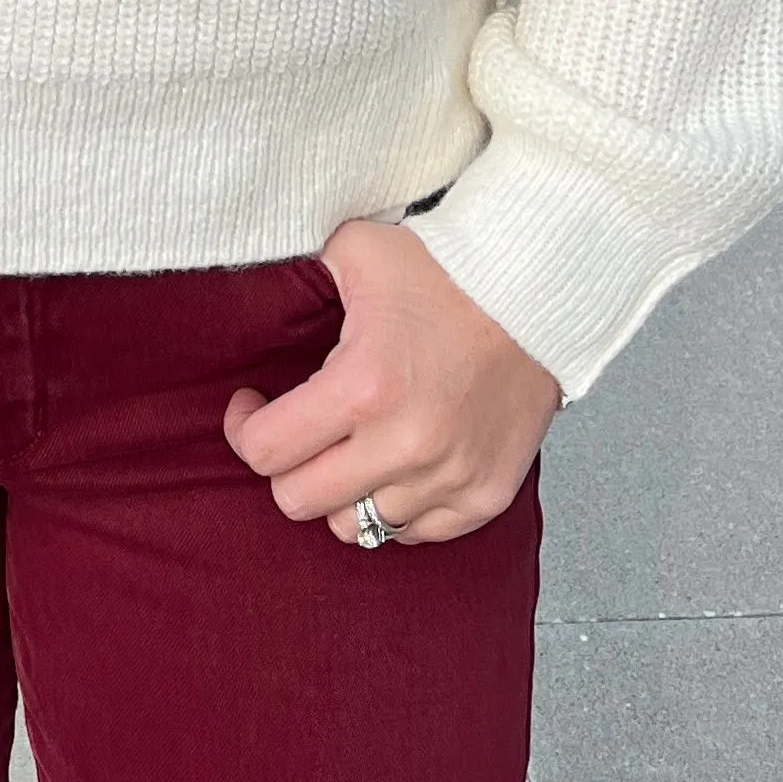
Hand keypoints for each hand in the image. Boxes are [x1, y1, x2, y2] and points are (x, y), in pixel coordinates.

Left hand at [224, 218, 560, 546]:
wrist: (538, 290)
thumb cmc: (447, 268)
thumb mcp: (356, 248)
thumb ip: (300, 272)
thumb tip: (259, 286)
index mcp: (364, 386)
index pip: (265, 451)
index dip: (244, 428)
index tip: (253, 407)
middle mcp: (405, 445)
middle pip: (299, 501)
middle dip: (287, 464)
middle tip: (299, 431)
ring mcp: (448, 478)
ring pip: (356, 526)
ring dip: (343, 490)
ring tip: (352, 447)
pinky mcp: (484, 496)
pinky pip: (415, 533)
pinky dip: (398, 505)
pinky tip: (396, 463)